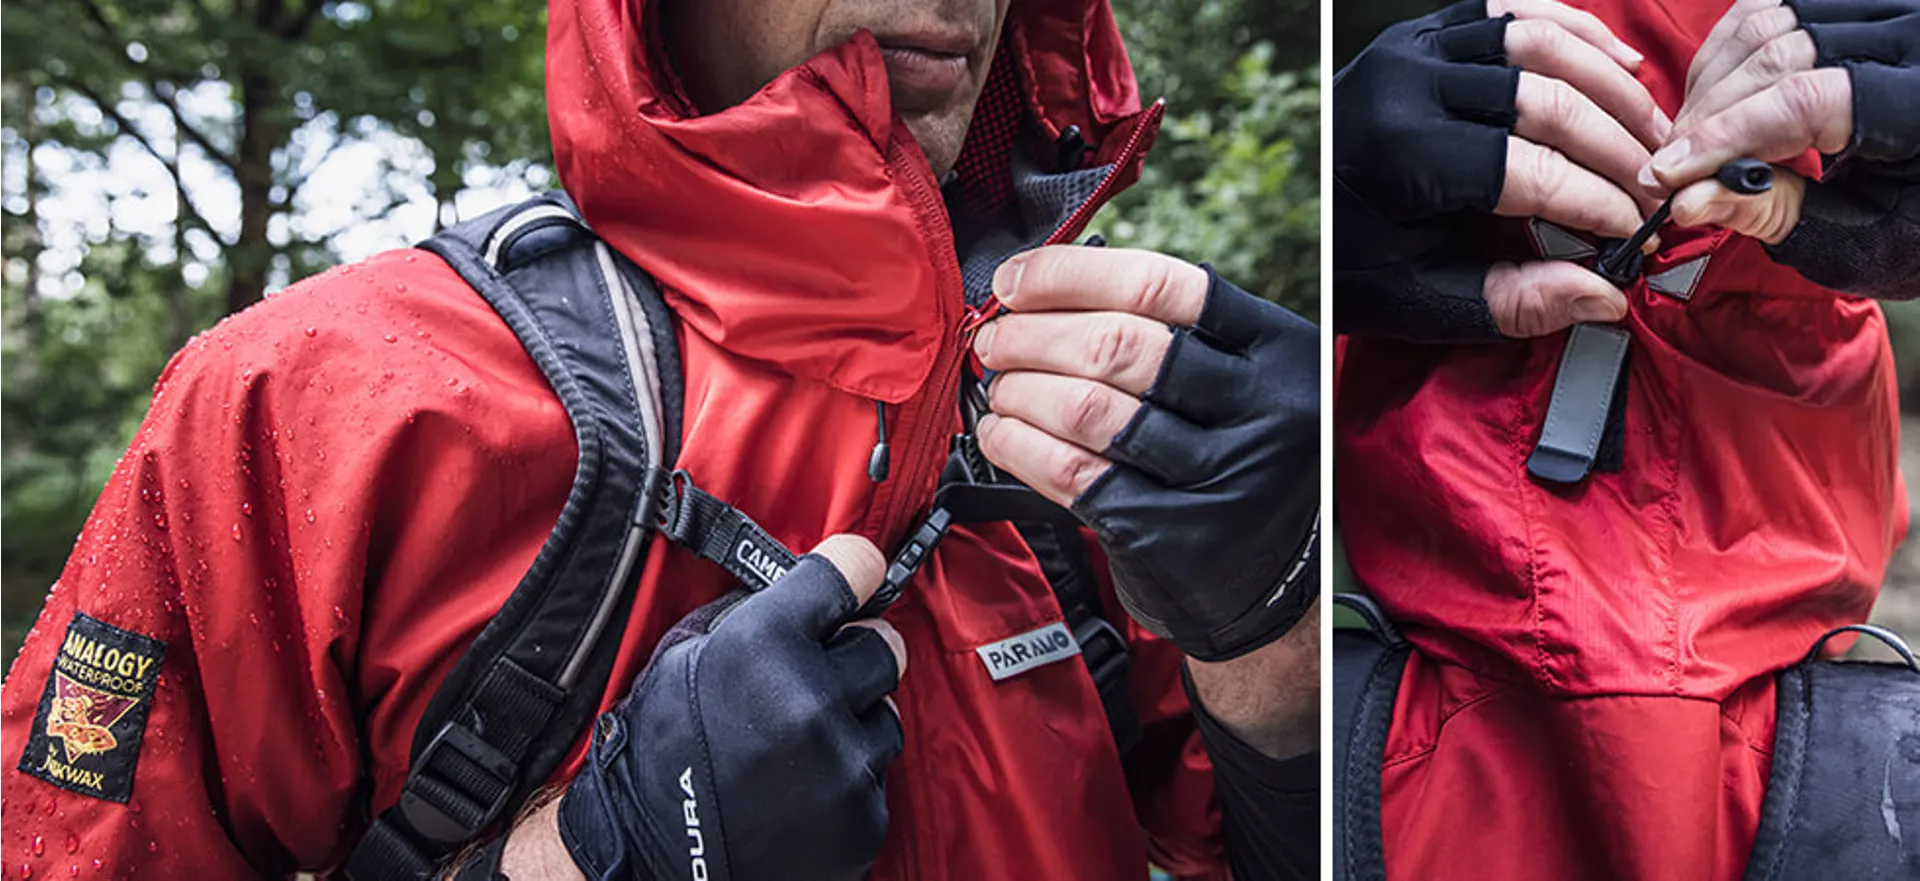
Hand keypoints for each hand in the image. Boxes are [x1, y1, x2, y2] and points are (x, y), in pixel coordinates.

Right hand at [555, 536, 903, 880]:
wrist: (645, 855)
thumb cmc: (660, 750)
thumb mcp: (687, 654)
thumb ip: (757, 614)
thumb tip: (811, 587)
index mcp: (765, 643)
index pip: (854, 570)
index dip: (854, 570)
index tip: (856, 575)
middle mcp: (813, 699)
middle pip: (885, 645)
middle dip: (854, 656)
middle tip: (818, 679)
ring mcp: (843, 763)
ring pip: (884, 717)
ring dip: (851, 726)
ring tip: (795, 750)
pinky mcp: (861, 817)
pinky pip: (876, 777)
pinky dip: (846, 782)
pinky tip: (799, 792)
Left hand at [972, 246, 1317, 662]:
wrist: (1271, 581)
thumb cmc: (1239, 456)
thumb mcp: (1244, 380)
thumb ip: (1170, 331)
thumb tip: (1040, 287)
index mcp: (1281, 351)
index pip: (1158, 285)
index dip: (1068, 275)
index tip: (1015, 281)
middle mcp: (1262, 412)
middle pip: (1116, 345)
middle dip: (1032, 334)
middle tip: (996, 339)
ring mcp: (1219, 480)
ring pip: (1086, 409)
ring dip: (1020, 389)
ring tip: (1000, 387)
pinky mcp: (1171, 538)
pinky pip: (1071, 474)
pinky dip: (1018, 446)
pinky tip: (999, 434)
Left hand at [1334, 0, 1669, 340]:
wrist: (1299, 213)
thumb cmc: (1353, 259)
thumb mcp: (1419, 298)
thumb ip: (1509, 301)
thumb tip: (1602, 296)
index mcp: (1399, 155)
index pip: (1526, 171)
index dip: (1595, 202)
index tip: (1634, 232)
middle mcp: (1404, 87)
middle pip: (1544, 102)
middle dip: (1616, 147)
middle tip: (1657, 185)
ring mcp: (1412, 50)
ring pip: (1537, 43)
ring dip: (1606, 85)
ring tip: (1651, 131)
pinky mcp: (1423, 34)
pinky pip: (1510, 14)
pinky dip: (1572, 33)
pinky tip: (1617, 65)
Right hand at [1650, 0, 1919, 248]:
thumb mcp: (1861, 236)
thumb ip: (1776, 213)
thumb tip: (1690, 200)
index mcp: (1919, 100)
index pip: (1804, 100)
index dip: (1725, 138)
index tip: (1671, 179)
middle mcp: (1909, 38)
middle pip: (1776, 54)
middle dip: (1707, 116)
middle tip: (1668, 168)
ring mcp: (1884, 13)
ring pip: (1765, 19)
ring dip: (1712, 81)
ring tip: (1690, 137)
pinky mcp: (1857, 9)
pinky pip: (1772, 6)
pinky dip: (1731, 48)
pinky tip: (1715, 94)